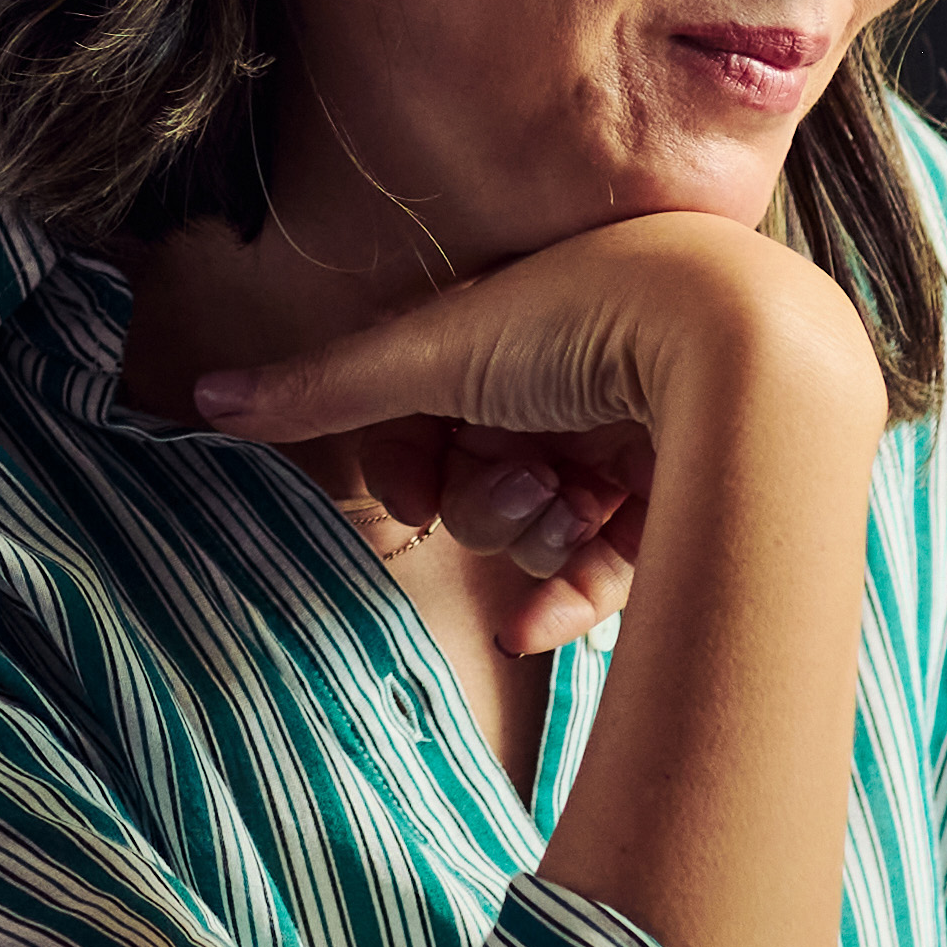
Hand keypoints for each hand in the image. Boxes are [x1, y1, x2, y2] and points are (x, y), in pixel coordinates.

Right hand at [194, 215, 884, 654]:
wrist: (745, 349)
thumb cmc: (591, 319)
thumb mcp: (439, 350)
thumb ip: (326, 389)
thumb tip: (202, 396)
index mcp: (527, 323)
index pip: (437, 415)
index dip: (411, 463)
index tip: (410, 490)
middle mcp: (583, 379)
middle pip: (489, 478)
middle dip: (488, 501)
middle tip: (522, 485)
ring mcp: (639, 442)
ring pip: (546, 528)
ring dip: (532, 541)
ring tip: (564, 514)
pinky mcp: (690, 506)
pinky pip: (610, 575)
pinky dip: (568, 601)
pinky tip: (535, 628)